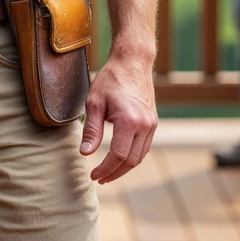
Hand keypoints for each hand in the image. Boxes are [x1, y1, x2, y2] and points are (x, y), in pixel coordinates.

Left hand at [80, 46, 157, 184]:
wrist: (133, 62)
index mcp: (130, 121)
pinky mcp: (153, 122)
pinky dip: (132, 157)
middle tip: (99, 179)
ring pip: (140, 157)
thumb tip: (85, 153)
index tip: (93, 175)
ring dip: (124, 168)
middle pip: (131, 161)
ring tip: (108, 173)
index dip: (105, 169)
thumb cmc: (111, 79)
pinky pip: (144, 147)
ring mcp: (152, 124)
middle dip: (114, 173)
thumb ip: (91, 130)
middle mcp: (145, 125)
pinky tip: (120, 159)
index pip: (118, 156)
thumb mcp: (94, 103)